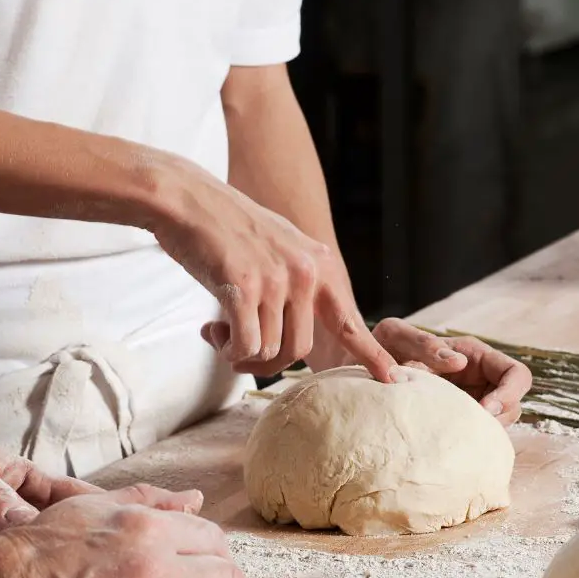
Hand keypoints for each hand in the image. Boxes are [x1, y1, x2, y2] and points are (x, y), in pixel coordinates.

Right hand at [150, 159, 396, 380]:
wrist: (186, 199)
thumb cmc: (227, 228)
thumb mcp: (280, 247)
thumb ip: (298, 283)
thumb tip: (298, 333)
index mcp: (319, 264)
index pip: (350, 321)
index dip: (370, 355)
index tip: (392, 378)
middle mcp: (304, 273)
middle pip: (299, 349)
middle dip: (269, 361)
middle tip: (239, 351)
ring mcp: (276, 280)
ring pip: (270, 351)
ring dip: (242, 354)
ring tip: (220, 332)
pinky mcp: (243, 288)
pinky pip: (246, 345)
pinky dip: (229, 349)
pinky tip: (213, 332)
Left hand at [316, 318, 531, 425]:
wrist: (351, 371)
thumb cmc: (374, 347)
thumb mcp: (394, 336)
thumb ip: (423, 343)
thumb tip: (458, 362)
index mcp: (472, 357)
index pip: (515, 374)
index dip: (509, 394)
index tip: (484, 410)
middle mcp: (475, 381)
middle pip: (513, 405)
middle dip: (500, 420)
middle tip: (471, 432)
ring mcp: (464, 404)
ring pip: (496, 425)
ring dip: (484, 434)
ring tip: (455, 440)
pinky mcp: (450, 424)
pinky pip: (471, 437)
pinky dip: (467, 445)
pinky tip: (444, 450)